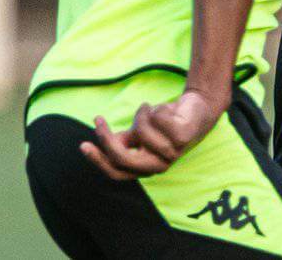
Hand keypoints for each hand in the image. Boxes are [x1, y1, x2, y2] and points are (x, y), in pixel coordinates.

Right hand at [79, 90, 224, 180]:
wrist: (197, 109)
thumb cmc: (164, 123)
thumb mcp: (139, 133)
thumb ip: (122, 141)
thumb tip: (100, 143)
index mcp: (145, 168)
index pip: (117, 172)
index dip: (98, 161)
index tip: (83, 144)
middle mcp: (158, 166)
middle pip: (124, 158)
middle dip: (107, 139)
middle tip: (98, 120)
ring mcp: (172, 154)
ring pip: (141, 130)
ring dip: (141, 113)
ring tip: (149, 108)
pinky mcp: (182, 138)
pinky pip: (157, 118)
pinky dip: (156, 108)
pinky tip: (166, 109)